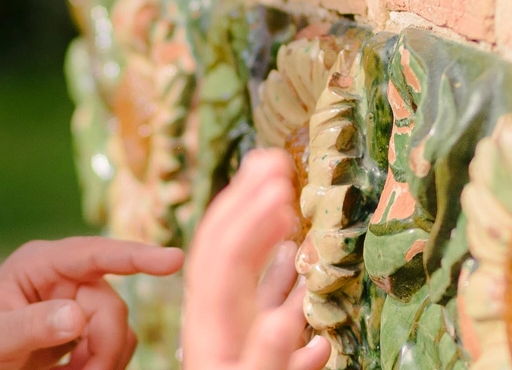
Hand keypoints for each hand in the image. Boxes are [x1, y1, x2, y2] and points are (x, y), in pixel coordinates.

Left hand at [0, 237, 183, 369]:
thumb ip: (33, 326)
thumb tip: (77, 316)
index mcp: (39, 264)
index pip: (95, 255)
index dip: (136, 256)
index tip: (174, 260)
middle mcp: (62, 277)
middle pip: (112, 305)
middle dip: (104, 344)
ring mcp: (74, 301)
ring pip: (119, 327)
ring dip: (104, 357)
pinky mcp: (82, 327)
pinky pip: (115, 343)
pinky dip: (103, 363)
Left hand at [182, 149, 330, 369]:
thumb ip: (267, 357)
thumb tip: (296, 316)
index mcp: (211, 333)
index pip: (222, 262)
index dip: (247, 221)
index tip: (276, 185)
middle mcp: (218, 329)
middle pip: (225, 255)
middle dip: (245, 206)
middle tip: (272, 161)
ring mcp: (234, 339)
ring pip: (247, 278)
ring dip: (263, 234)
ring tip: (282, 189)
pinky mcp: (253, 354)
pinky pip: (265, 314)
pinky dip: (282, 283)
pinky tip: (300, 262)